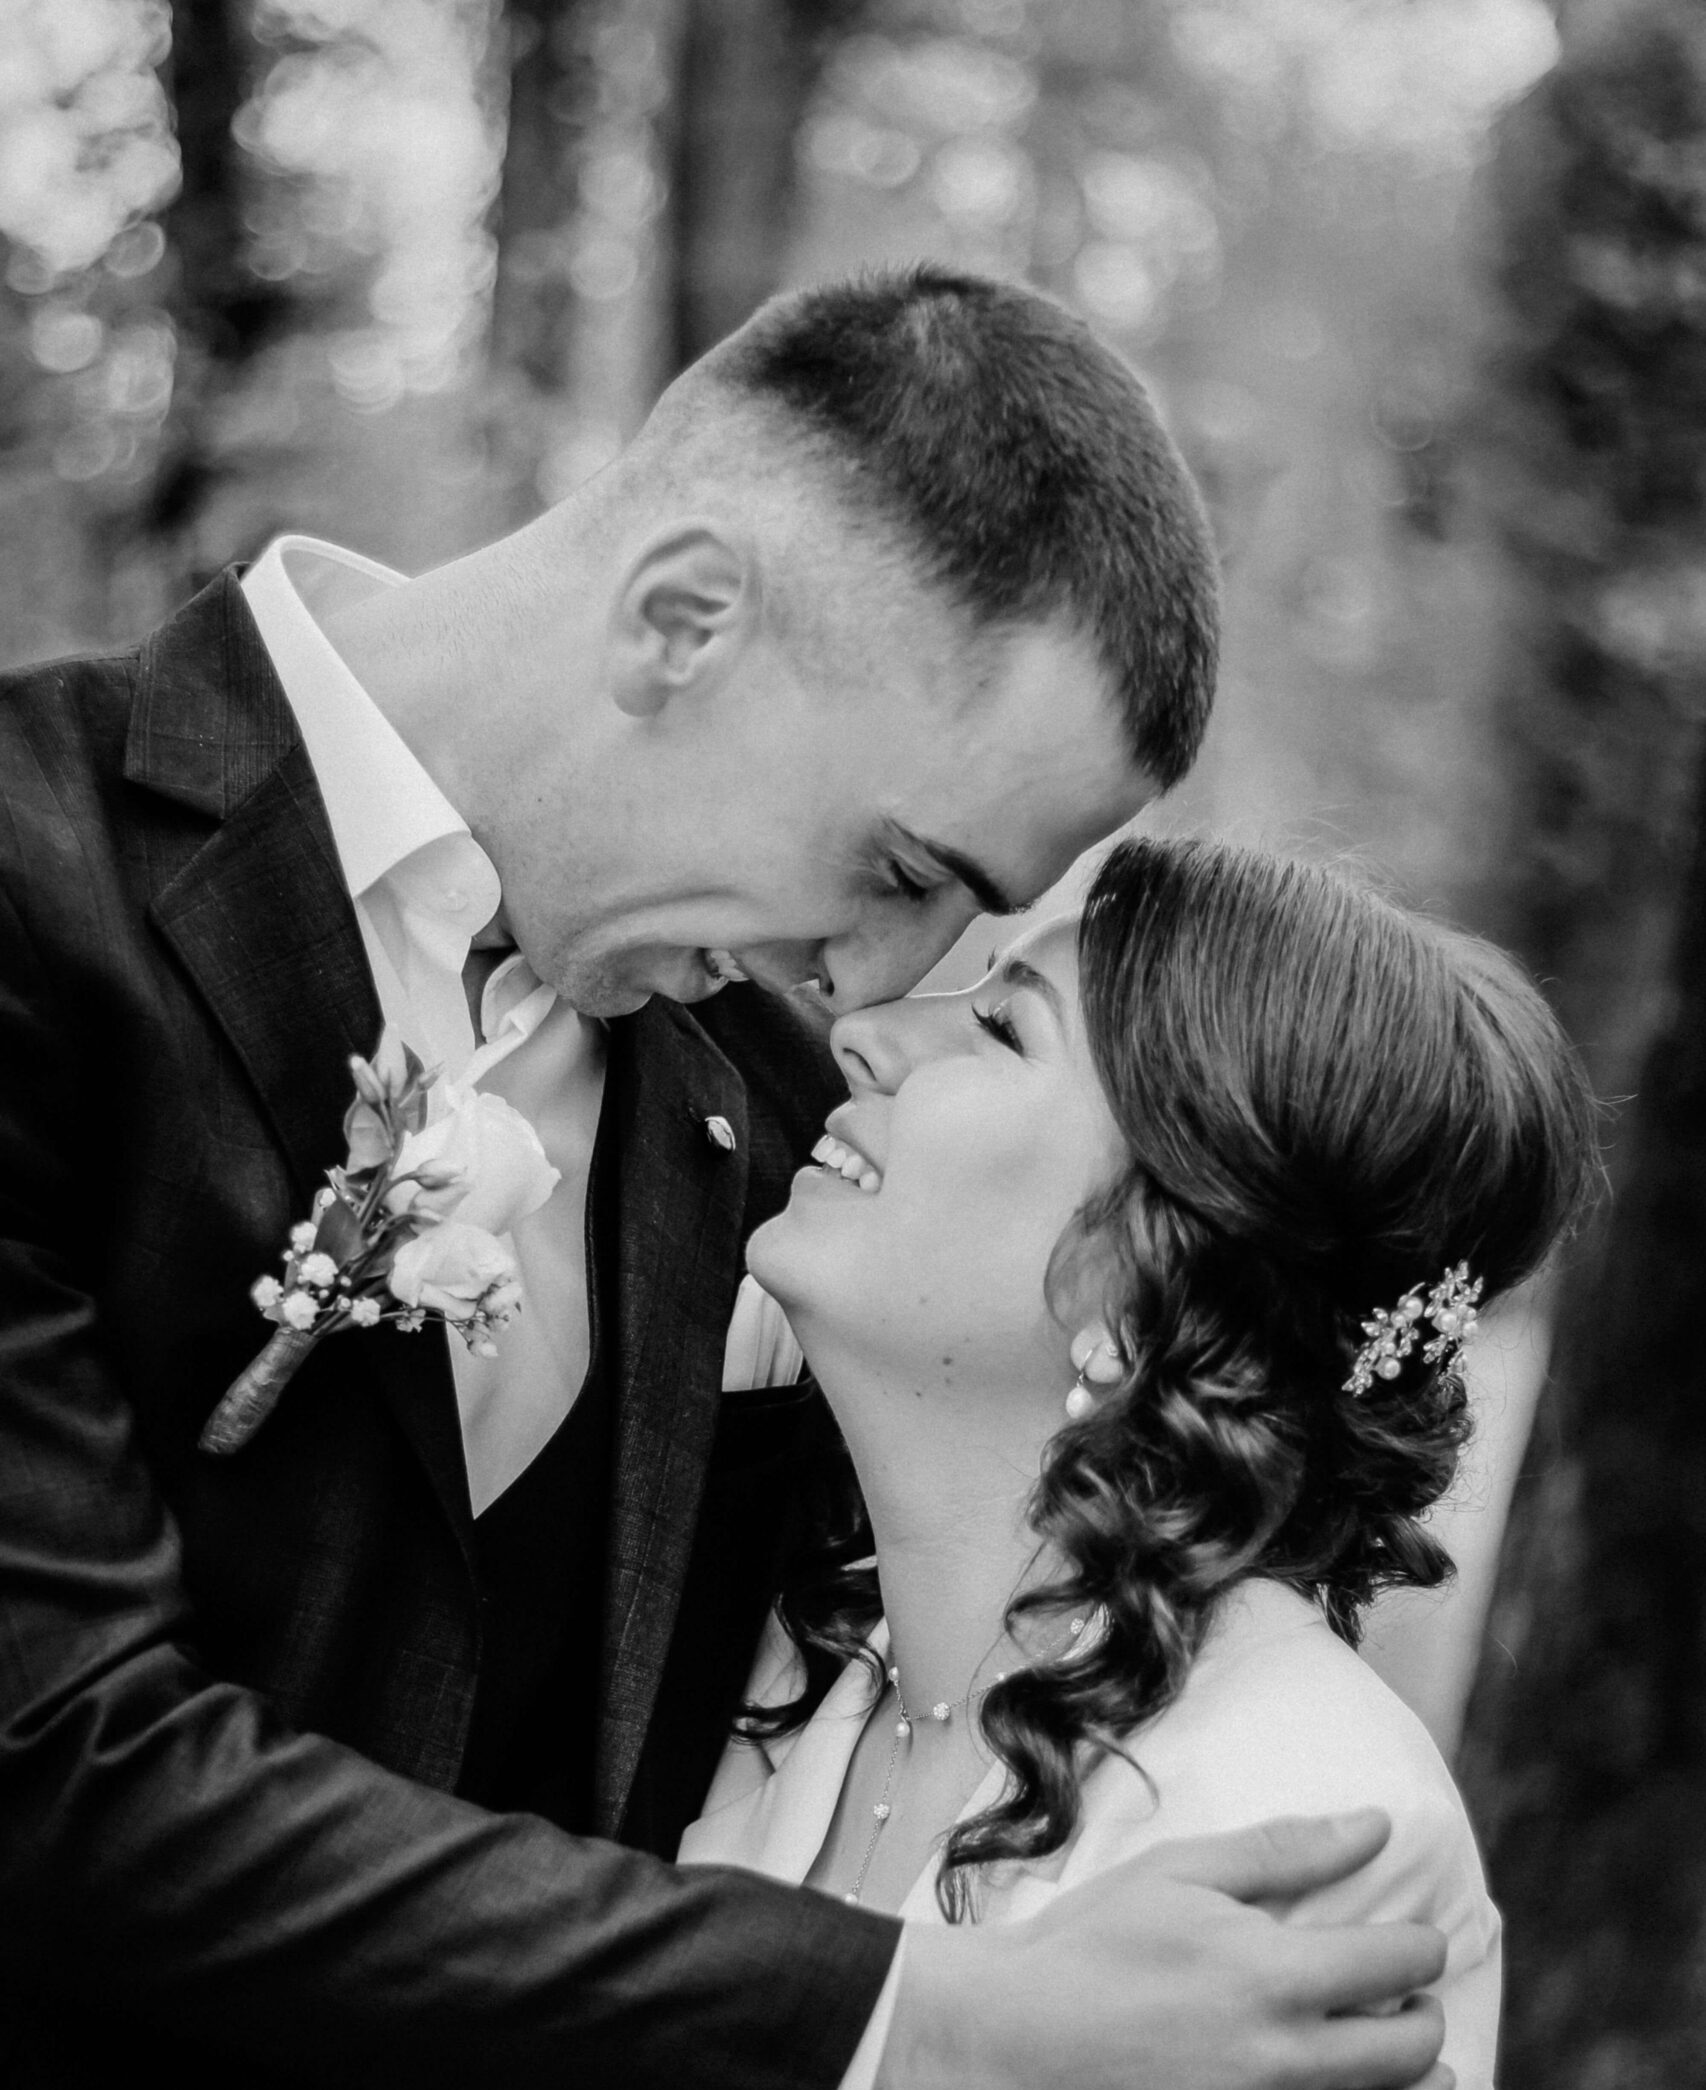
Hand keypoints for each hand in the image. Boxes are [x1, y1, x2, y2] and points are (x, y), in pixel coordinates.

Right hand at [877, 1809, 1449, 2089]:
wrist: (1016, 2035)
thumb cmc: (1093, 1942)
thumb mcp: (1181, 1872)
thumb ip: (1283, 1851)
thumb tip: (1373, 1826)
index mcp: (1272, 1975)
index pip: (1400, 1964)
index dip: (1423, 1945)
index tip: (1412, 1938)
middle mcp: (1283, 2057)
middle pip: (1417, 2052)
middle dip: (1425, 2015)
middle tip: (1402, 1995)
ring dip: (1407, 2077)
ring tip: (1380, 2046)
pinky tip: (1326, 2073)